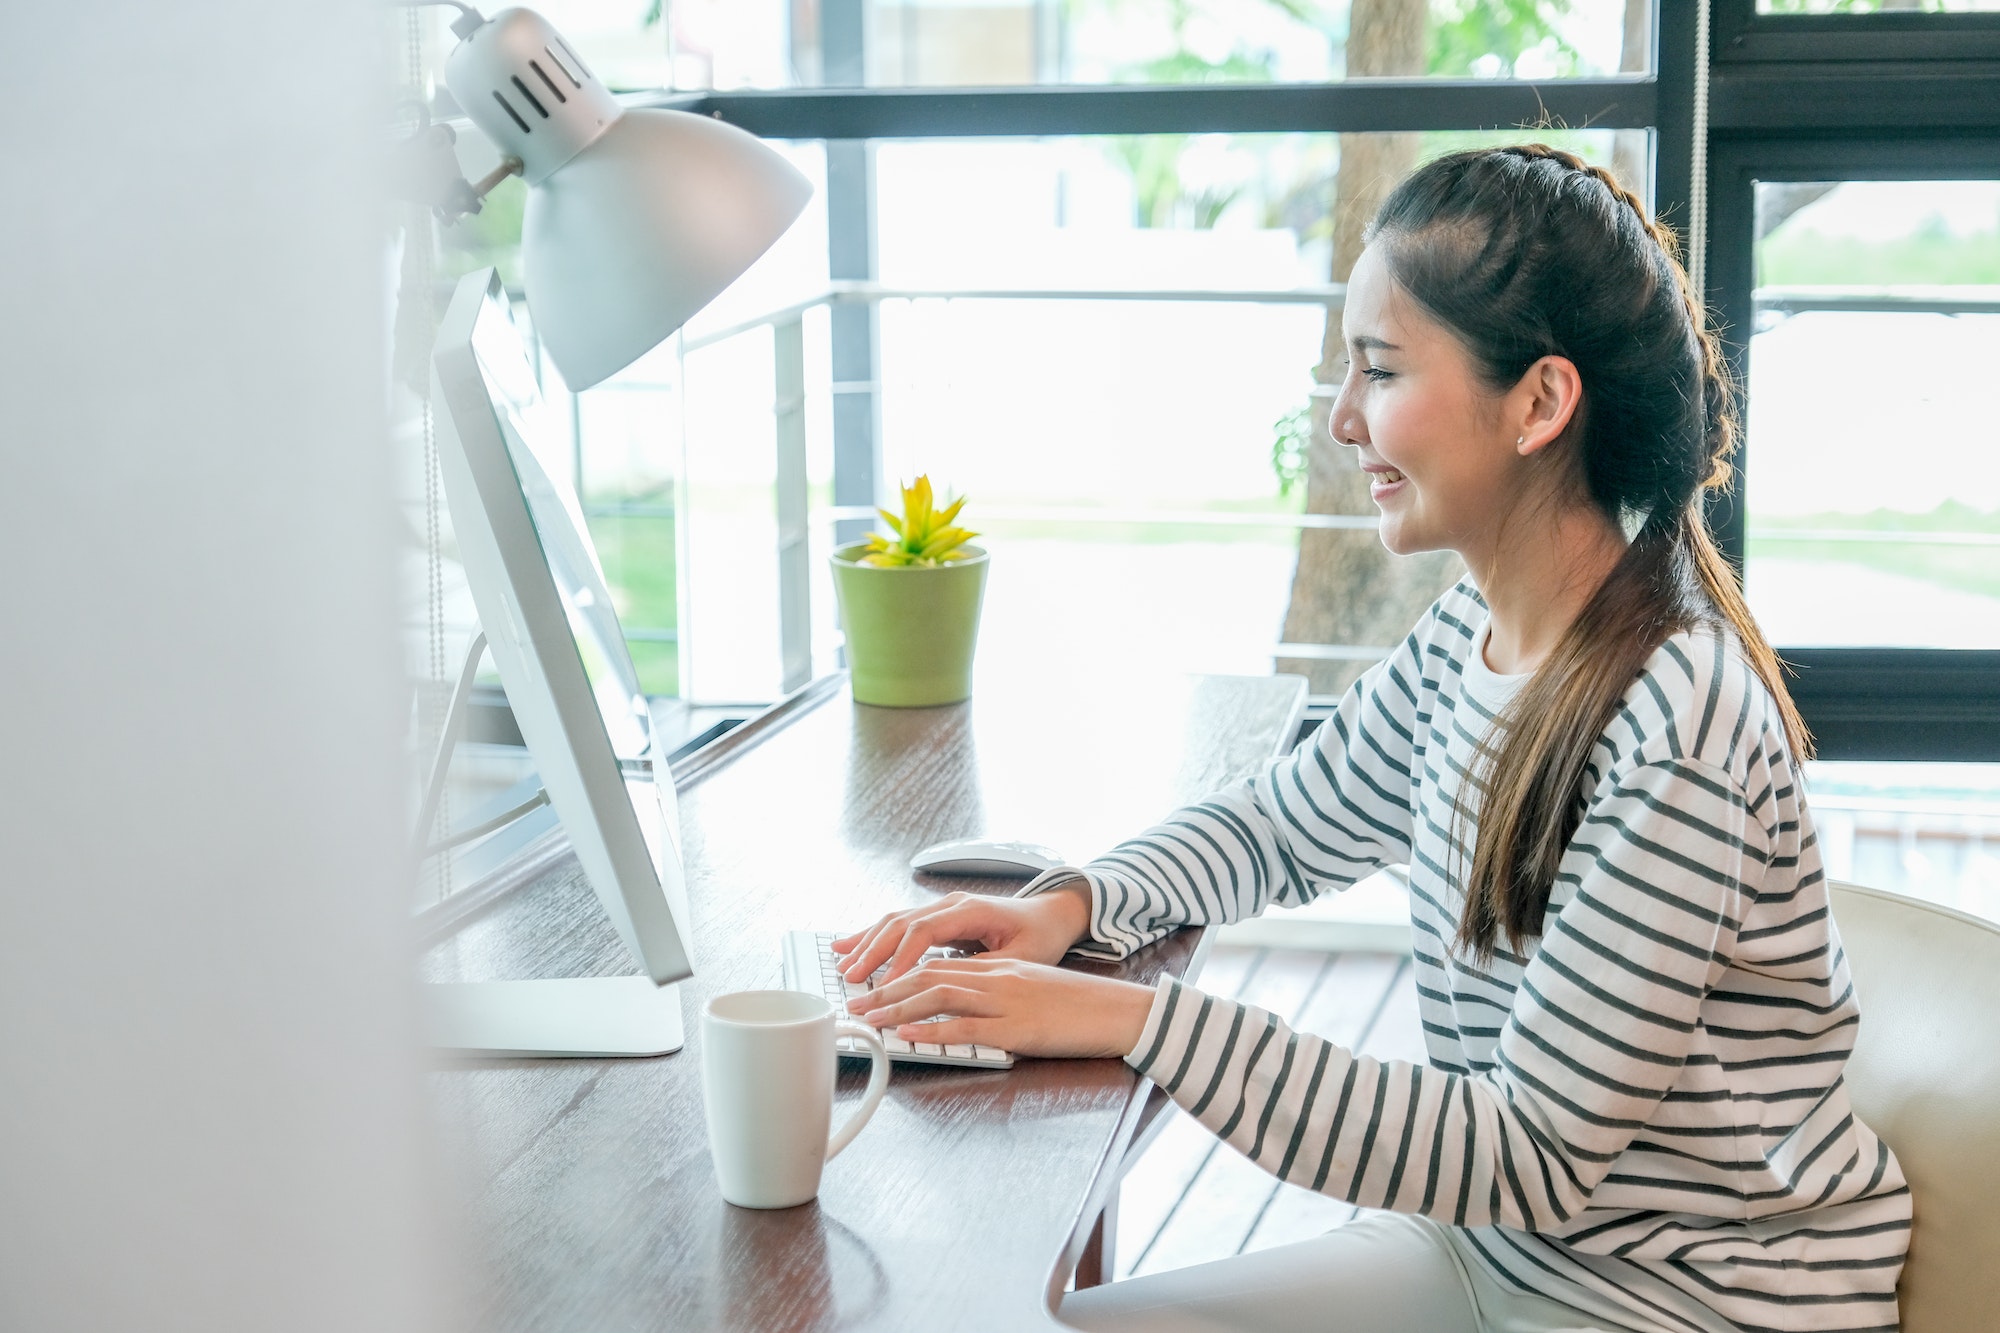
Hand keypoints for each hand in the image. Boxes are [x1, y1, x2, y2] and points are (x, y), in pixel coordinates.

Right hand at [831, 885, 1090, 984]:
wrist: (1051, 914)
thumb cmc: (1040, 936)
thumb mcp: (1020, 959)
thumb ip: (982, 969)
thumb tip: (948, 985)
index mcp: (970, 910)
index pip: (924, 932)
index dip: (902, 959)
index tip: (886, 985)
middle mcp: (951, 904)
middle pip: (901, 924)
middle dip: (873, 951)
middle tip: (851, 979)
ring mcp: (942, 907)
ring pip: (895, 920)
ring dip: (867, 943)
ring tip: (842, 965)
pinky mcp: (938, 916)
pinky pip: (900, 924)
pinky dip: (873, 935)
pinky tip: (849, 945)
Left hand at [845, 956, 1156, 1058]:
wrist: (1120, 1011)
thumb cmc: (1080, 1006)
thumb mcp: (1033, 989)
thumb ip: (998, 994)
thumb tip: (962, 1011)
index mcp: (999, 967)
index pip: (938, 964)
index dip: (899, 974)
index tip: (871, 987)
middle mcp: (996, 977)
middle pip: (928, 975)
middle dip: (885, 989)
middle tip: (855, 1003)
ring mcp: (1005, 1000)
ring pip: (939, 995)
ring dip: (898, 1007)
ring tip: (869, 1018)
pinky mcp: (1017, 1027)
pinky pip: (967, 1026)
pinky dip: (934, 1031)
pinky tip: (910, 1036)